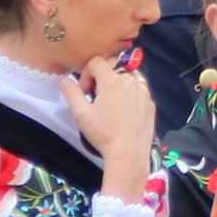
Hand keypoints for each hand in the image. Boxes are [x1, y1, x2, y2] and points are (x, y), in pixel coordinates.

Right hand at [71, 52, 157, 197]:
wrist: (129, 154)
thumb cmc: (103, 134)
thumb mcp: (81, 114)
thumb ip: (71, 93)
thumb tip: (66, 81)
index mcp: (112, 81)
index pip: (96, 62)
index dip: (86, 74)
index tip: (86, 93)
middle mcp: (131, 81)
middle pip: (112, 69)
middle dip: (101, 79)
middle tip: (96, 99)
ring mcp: (143, 92)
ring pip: (127, 79)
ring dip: (116, 86)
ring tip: (111, 106)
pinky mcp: (151, 103)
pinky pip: (138, 91)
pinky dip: (129, 96)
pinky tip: (124, 114)